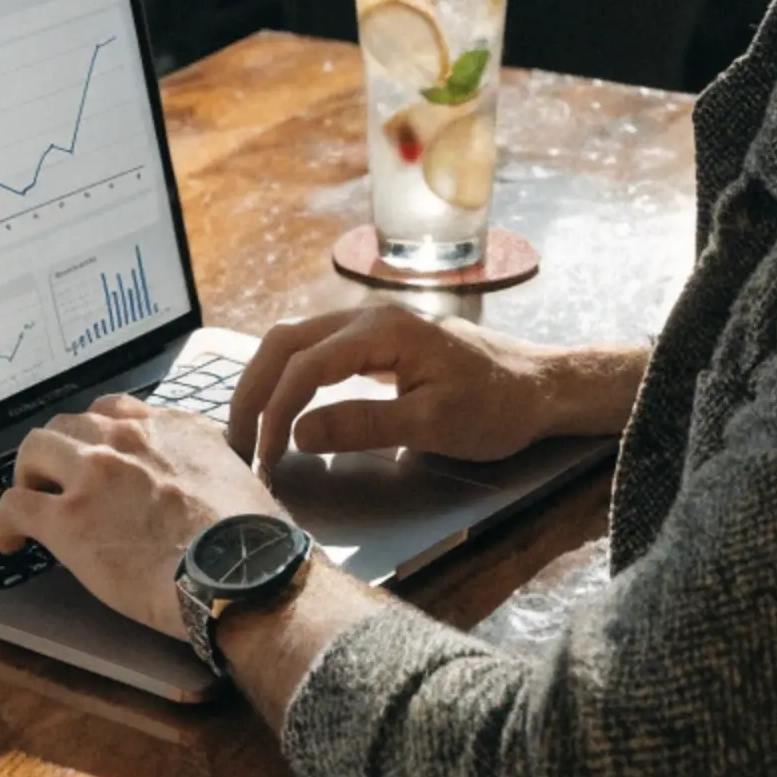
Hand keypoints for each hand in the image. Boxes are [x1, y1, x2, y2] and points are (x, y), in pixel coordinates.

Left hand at [0, 395, 277, 639]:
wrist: (239, 573)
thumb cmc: (251, 540)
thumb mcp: (238, 475)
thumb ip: (208, 464)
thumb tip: (206, 484)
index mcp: (170, 427)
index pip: (115, 411)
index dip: (96, 436)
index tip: (94, 458)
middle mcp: (127, 438)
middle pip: (68, 425)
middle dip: (58, 454)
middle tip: (57, 484)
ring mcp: (93, 474)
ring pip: (34, 449)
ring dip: (29, 475)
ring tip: (32, 504)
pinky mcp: (68, 518)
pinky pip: (14, 504)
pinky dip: (5, 520)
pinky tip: (11, 540)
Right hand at [227, 303, 610, 474]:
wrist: (538, 387)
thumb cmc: (495, 407)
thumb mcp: (432, 425)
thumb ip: (363, 426)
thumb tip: (298, 433)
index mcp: (381, 329)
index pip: (304, 365)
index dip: (274, 411)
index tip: (264, 459)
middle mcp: (368, 317)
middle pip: (285, 341)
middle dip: (253, 389)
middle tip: (237, 443)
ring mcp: (371, 327)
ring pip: (295, 342)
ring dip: (266, 381)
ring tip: (251, 430)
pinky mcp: (376, 343)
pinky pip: (315, 351)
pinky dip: (288, 378)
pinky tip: (282, 410)